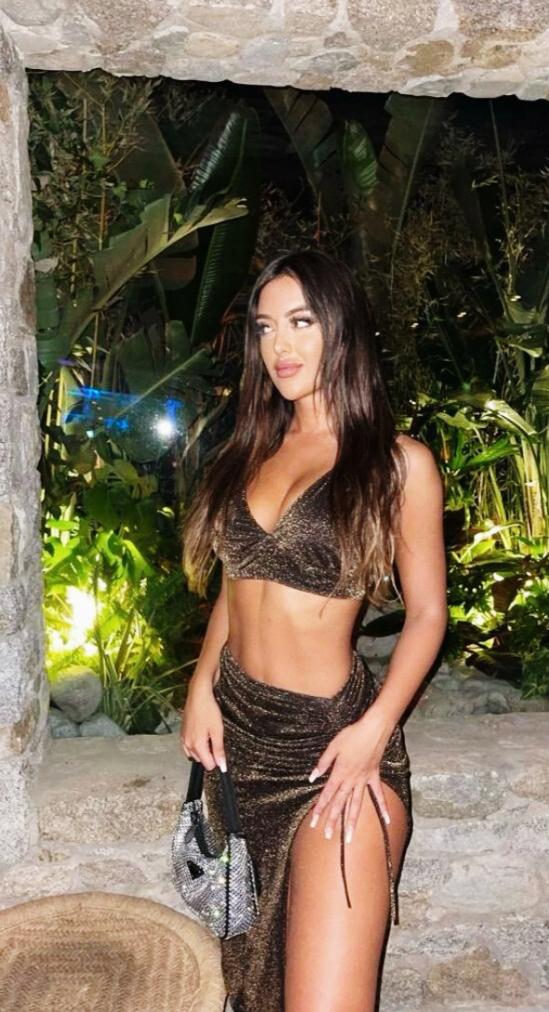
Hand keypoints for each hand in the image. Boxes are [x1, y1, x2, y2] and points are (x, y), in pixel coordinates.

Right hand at [180, 676, 226, 771]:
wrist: (198, 694)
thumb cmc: (208, 710)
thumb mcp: (218, 731)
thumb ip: (219, 750)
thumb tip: (222, 766)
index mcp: (197, 745)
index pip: (208, 765)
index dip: (217, 760)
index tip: (221, 750)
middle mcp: (187, 744)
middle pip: (201, 759)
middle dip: (209, 753)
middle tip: (215, 738)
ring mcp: (183, 738)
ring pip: (194, 753)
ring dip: (202, 749)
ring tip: (209, 734)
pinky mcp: (182, 732)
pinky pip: (188, 746)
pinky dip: (195, 744)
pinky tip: (201, 733)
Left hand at [307, 708, 394, 843]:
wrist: (373, 729)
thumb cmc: (352, 735)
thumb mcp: (333, 746)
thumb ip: (323, 763)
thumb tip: (312, 777)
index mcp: (339, 773)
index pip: (327, 795)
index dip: (320, 809)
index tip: (314, 823)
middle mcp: (351, 780)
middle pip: (340, 804)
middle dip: (333, 821)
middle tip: (327, 836)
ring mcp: (364, 780)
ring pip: (357, 804)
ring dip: (352, 821)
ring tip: (350, 838)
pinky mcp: (374, 776)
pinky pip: (378, 795)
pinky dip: (382, 807)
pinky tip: (386, 821)